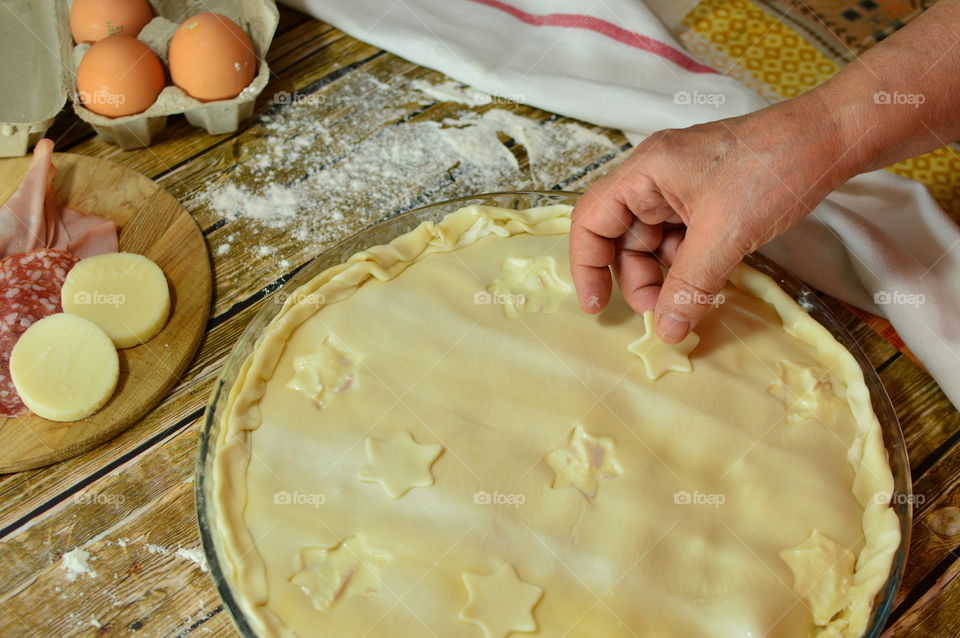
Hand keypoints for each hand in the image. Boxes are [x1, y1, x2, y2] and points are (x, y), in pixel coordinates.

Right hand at [569, 95, 848, 342]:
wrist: (831, 138)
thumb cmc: (773, 171)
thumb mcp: (726, 235)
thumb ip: (690, 286)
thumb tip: (666, 332)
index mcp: (644, 172)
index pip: (591, 220)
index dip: (586, 266)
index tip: (597, 307)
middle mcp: (654, 177)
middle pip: (623, 237)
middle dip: (638, 279)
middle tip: (662, 314)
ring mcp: (681, 187)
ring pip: (654, 243)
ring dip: (666, 276)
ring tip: (690, 303)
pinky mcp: (707, 198)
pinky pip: (682, 239)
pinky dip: (689, 265)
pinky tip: (708, 283)